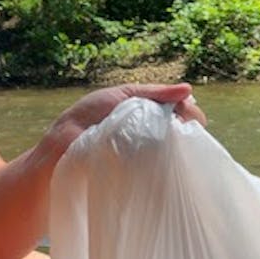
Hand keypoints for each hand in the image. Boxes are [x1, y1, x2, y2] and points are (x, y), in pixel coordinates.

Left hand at [48, 83, 205, 157]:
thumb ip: (154, 93)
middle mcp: (149, 131)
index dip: (189, 113)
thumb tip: (188, 90)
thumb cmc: (89, 114)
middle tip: (188, 131)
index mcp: (148, 111)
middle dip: (187, 129)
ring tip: (179, 145)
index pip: (180, 110)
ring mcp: (144, 150)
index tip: (195, 118)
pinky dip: (163, 162)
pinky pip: (157, 166)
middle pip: (179, 130)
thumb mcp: (123, 95)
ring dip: (177, 146)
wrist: (64, 140)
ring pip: (171, 148)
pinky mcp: (137, 168)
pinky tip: (167, 160)